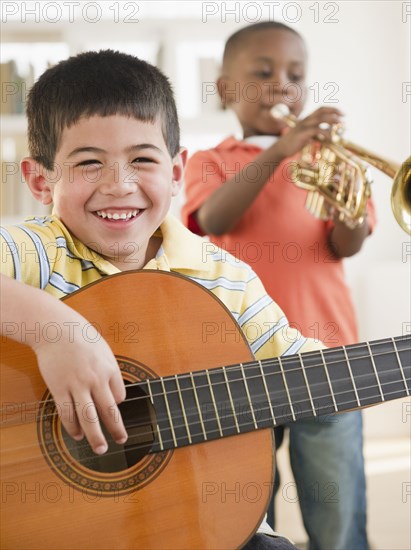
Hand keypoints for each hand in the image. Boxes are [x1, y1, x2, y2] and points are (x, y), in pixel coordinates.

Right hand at [33, 315, 126, 454]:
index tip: (113, 408)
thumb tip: (115, 395)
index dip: (117, 404)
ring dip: (95, 436)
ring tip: (100, 448)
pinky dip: (73, 427)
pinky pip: (67, 413)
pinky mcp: (59, 388)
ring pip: (88, 418)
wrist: (56, 328)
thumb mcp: (104, 350)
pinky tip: (77, 435)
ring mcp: (76, 385)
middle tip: (122, 441)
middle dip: (117, 429)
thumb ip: (110, 371)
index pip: (120, 396)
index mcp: (109, 369)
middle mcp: (95, 379)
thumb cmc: (82, 338)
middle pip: (109, 411)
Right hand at [276, 107, 343, 158]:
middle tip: (344, 117)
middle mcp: (306, 120)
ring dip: (332, 121)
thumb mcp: (308, 136)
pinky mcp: (302, 134)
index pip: (321, 109)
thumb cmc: (295, 143)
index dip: (333, 109)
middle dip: (335, 112)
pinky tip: (330, 139)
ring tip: (340, 126)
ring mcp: (303, 126)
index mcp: (307, 119)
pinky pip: (316, 131)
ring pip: (320, 119)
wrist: (281, 148)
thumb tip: (329, 134)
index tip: (342, 113)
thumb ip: (318, 133)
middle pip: (322, 111)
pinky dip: (325, 134)